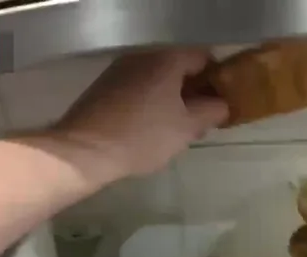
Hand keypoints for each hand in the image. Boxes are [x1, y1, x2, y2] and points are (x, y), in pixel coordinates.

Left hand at [55, 50, 228, 180]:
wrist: (84, 150)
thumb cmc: (143, 136)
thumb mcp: (187, 128)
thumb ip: (211, 111)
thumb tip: (222, 104)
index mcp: (166, 59)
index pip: (203, 57)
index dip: (216, 79)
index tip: (219, 104)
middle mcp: (141, 56)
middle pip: (177, 68)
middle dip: (192, 93)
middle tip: (198, 122)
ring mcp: (118, 70)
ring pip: (155, 80)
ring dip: (168, 100)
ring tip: (172, 130)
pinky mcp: (102, 87)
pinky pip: (135, 89)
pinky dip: (146, 104)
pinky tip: (146, 129)